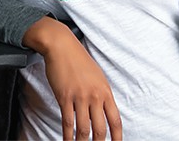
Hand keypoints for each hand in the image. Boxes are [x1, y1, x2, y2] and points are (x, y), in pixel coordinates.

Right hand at [23, 17, 121, 139]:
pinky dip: (68, 135)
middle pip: (101, 129)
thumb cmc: (78, 59)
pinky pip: (68, 121)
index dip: (117, 138)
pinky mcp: (65, 97)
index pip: (115, 120)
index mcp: (105, 91)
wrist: (61, 46)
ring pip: (84, 129)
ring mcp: (80, 97)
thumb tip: (104, 110)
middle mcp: (95, 95)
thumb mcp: (97, 76)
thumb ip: (101, 93)